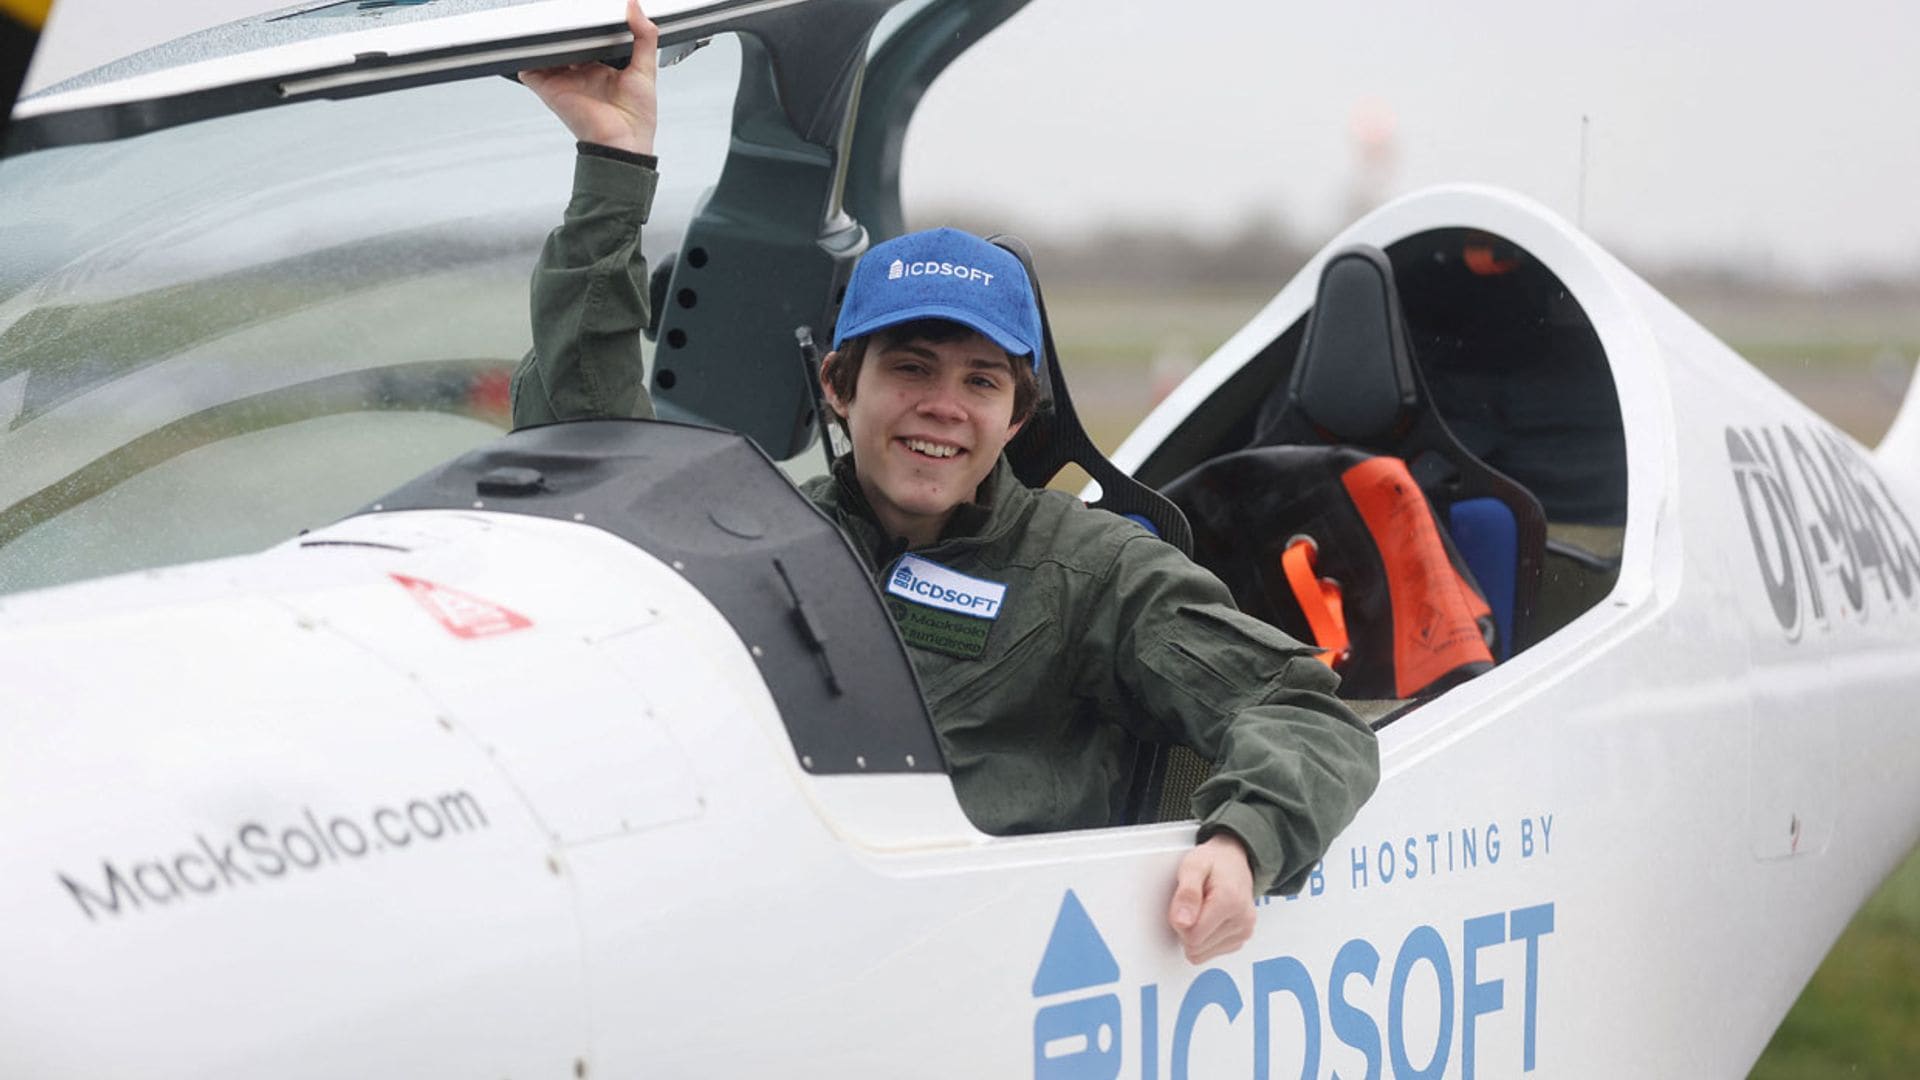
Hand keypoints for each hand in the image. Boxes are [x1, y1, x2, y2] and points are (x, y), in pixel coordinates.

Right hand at [518, 0, 659, 154]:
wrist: (623, 143)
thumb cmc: (636, 119)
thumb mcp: (646, 69)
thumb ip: (643, 36)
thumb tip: (637, 8)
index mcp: (602, 70)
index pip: (588, 43)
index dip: (585, 28)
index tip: (586, 14)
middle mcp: (581, 75)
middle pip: (565, 46)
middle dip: (562, 31)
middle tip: (564, 13)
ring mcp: (564, 82)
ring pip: (546, 54)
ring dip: (543, 40)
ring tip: (545, 22)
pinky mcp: (550, 89)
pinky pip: (530, 70)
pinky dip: (525, 57)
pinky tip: (528, 44)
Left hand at [1167, 832, 1257, 964]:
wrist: (1234, 860)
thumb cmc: (1213, 862)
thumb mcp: (1193, 865)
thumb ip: (1186, 893)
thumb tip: (1181, 922)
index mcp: (1230, 901)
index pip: (1192, 937)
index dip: (1180, 921)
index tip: (1184, 903)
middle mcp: (1242, 920)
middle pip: (1196, 947)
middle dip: (1187, 928)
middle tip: (1193, 905)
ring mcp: (1244, 932)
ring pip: (1202, 953)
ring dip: (1195, 934)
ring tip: (1202, 909)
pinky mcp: (1241, 939)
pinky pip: (1210, 952)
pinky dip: (1205, 938)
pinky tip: (1209, 918)